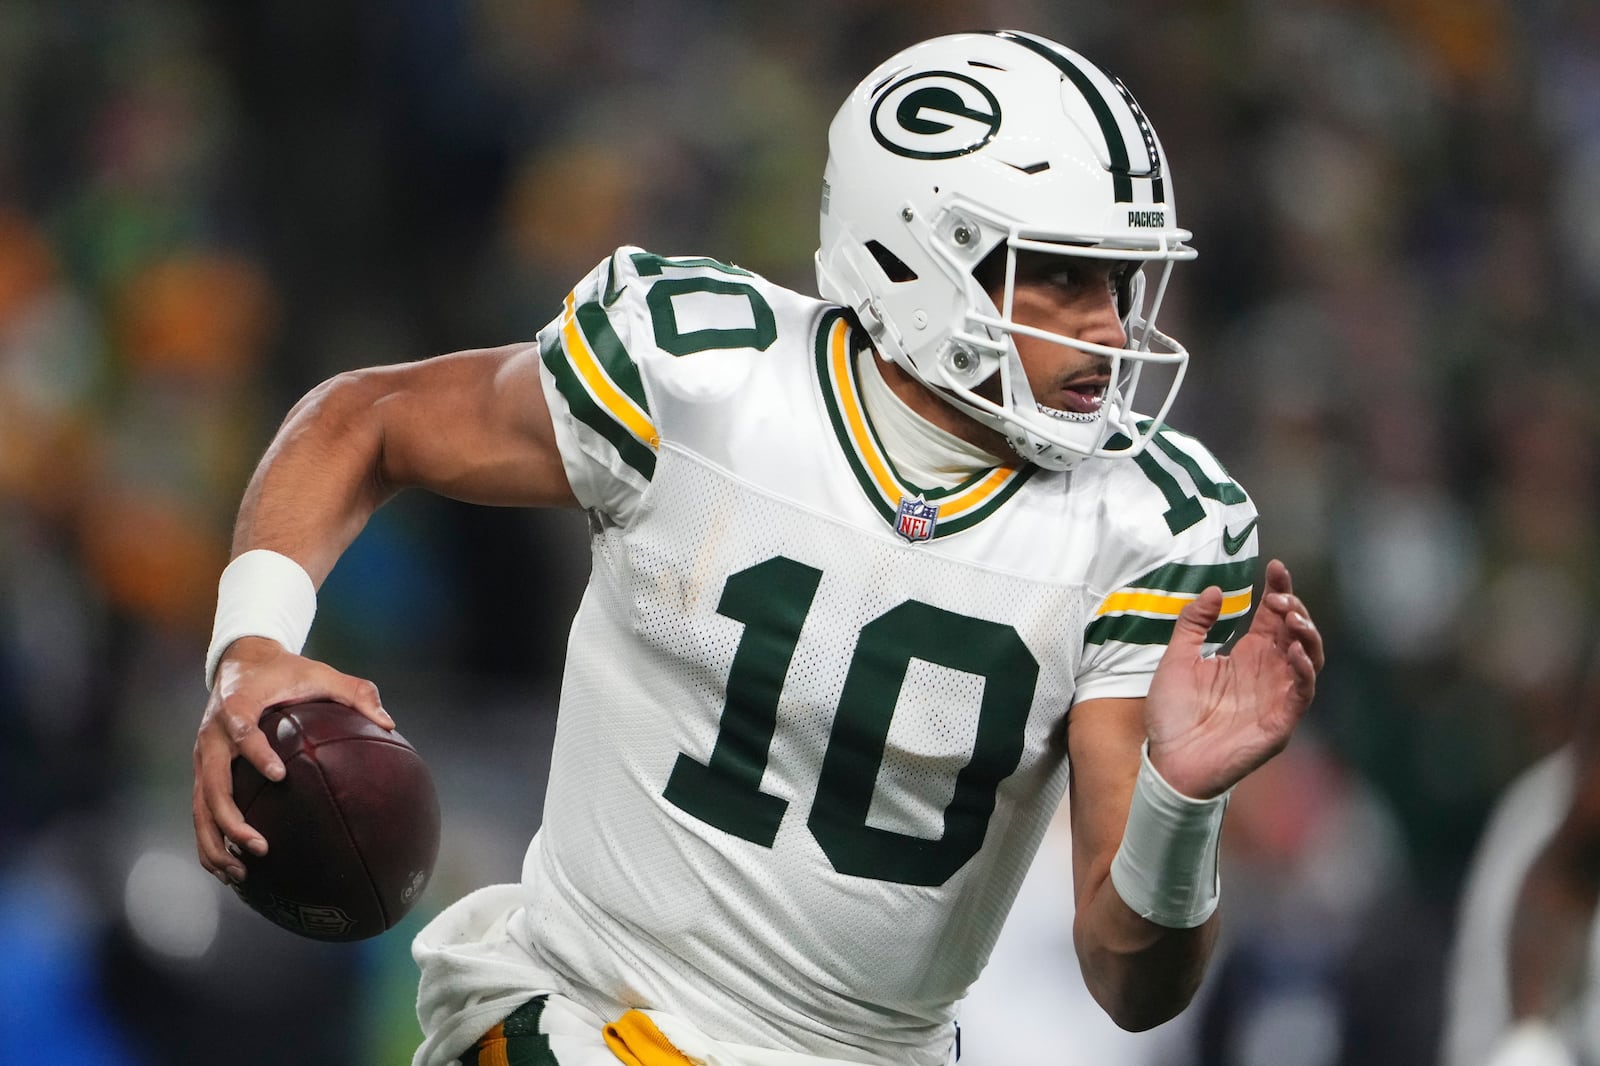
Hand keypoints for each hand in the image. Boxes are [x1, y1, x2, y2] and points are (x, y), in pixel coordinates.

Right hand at [192, 637, 391, 883]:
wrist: (241, 661)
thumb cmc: (285, 670)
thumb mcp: (320, 673)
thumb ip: (355, 693)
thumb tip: (389, 724)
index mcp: (238, 705)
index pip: (242, 729)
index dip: (257, 753)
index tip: (280, 776)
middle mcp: (212, 735)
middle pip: (212, 782)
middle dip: (231, 819)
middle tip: (260, 847)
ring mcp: (202, 757)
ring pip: (200, 806)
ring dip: (216, 842)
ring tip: (241, 873)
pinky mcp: (202, 773)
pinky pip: (201, 812)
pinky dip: (212, 842)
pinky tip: (232, 868)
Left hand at [1142, 559, 1323, 798]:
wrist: (1167, 761)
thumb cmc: (1173, 714)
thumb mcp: (1176, 659)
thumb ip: (1193, 624)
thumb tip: (1214, 590)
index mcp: (1246, 656)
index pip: (1272, 617)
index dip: (1279, 589)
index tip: (1275, 566)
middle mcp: (1267, 673)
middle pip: (1296, 633)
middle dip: (1294, 609)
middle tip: (1279, 595)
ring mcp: (1276, 697)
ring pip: (1309, 659)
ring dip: (1307, 636)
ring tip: (1292, 617)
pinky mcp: (1280, 722)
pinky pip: (1302, 693)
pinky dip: (1303, 671)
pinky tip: (1293, 651)